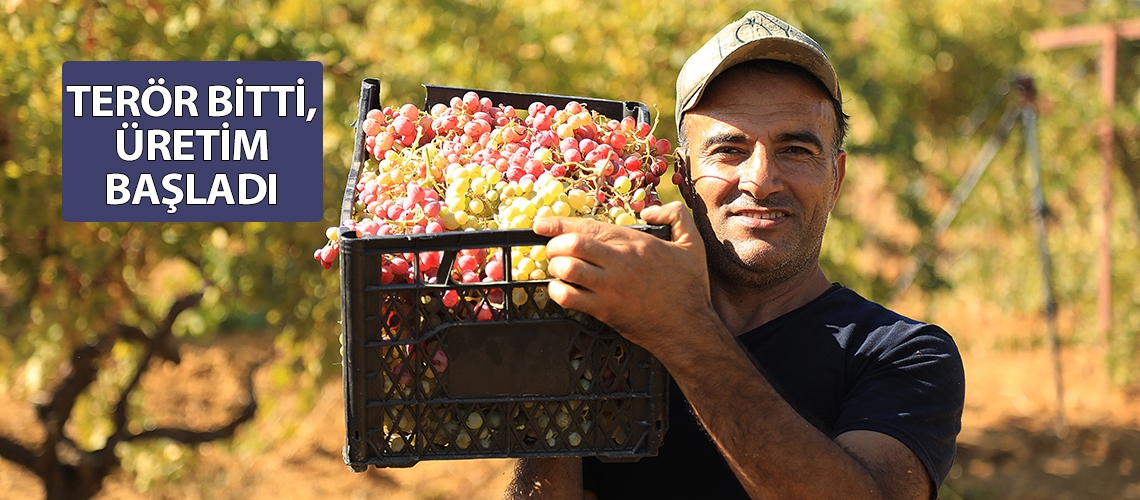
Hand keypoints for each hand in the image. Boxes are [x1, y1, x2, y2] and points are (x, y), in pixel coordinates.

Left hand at [533, 202, 714, 355]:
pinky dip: (558, 291)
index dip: (559, 224)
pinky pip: (569, 297)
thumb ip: (675, 216)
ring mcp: (609, 288)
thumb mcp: (692, 243)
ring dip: (556, 267)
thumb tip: (649, 211)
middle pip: (571, 245)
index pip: (588, 227)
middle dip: (555, 245)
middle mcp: (619, 262)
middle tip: (555, 250)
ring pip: (567, 269)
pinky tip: (562, 289)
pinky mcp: (604, 311)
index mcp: (636, 243)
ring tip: (559, 269)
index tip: (541, 225)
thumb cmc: (690, 288)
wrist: (688, 328)